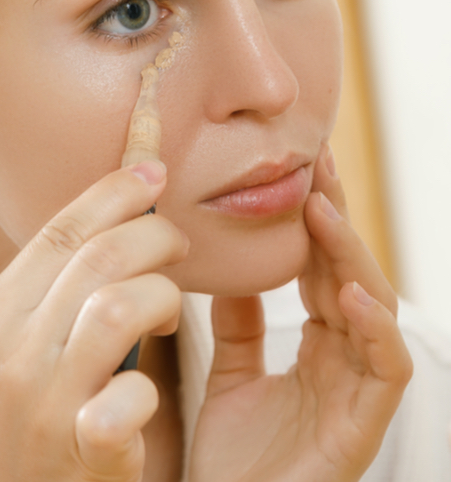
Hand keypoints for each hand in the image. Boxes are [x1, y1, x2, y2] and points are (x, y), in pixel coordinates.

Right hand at [0, 161, 187, 481]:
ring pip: (118, 305)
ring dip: (162, 296)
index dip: (113, 191)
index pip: (59, 231)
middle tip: (179, 243)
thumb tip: (104, 228)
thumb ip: (45, 293)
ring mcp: (38, 403)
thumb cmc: (13, 426)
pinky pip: (132, 393)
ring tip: (172, 308)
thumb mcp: (6, 350)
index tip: (152, 167)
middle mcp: (4, 350)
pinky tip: (146, 394)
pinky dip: (149, 388)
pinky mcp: (77, 454)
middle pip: (97, 256)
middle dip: (154, 234)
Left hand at [188, 146, 412, 481]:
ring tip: (323, 211)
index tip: (301, 172)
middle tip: (317, 164)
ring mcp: (356, 393)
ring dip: (350, 259)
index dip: (316, 224)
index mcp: (317, 349)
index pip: (322, 272)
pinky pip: (383, 371)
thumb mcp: (233, 376)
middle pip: (349, 277)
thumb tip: (236, 274)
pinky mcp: (361, 429)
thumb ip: (238, 327)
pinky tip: (349, 293)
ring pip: (372, 310)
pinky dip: (373, 329)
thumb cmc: (234, 458)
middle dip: (335, 220)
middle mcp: (343, 363)